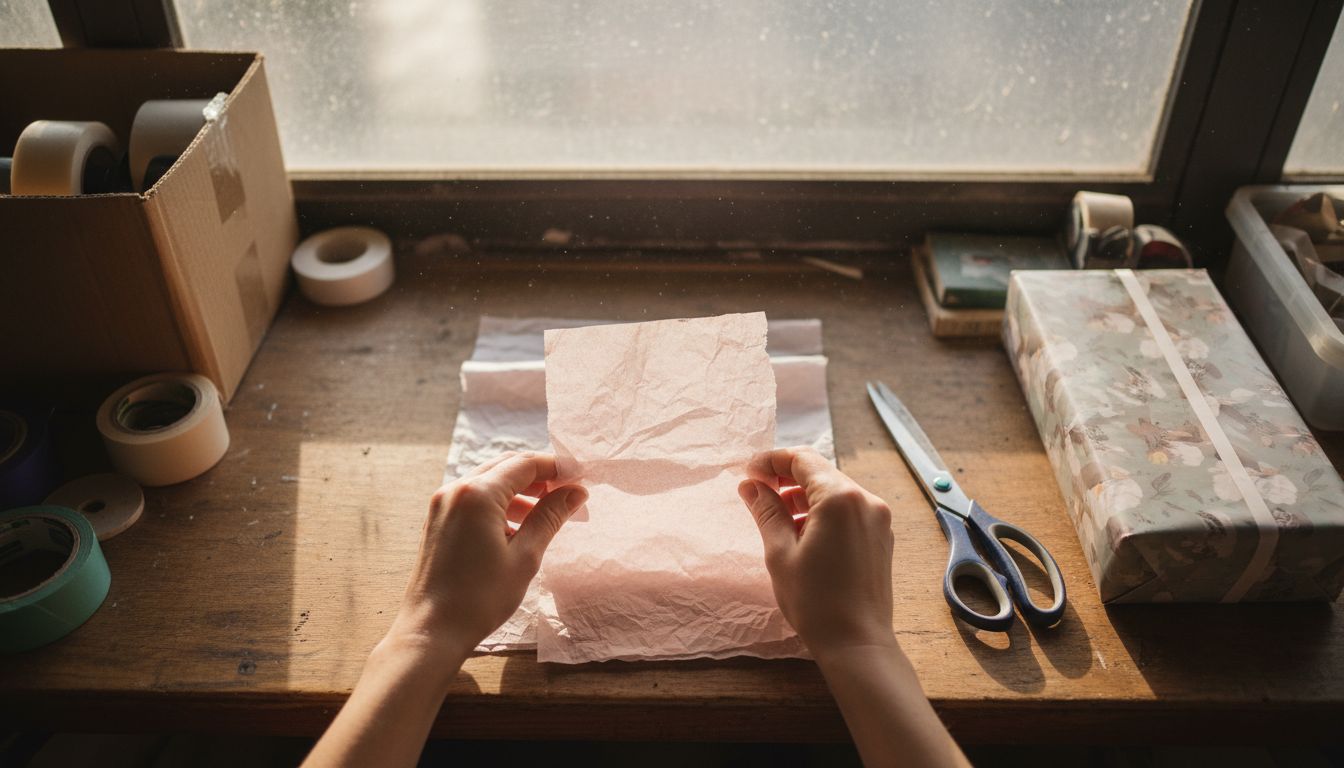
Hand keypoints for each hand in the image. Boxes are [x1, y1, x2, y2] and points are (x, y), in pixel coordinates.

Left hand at [386, 451, 586, 657]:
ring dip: (520, 491)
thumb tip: (576, 492)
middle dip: (539, 477)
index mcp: (477, 494)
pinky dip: (499, 504)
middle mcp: (455, 489)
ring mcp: (442, 503)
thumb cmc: (480, 598)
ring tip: (547, 515)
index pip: (525, 464)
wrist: (432, 631)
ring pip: (489, 481)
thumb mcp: (525, 556)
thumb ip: (550, 517)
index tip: (580, 479)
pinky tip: (517, 528)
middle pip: (506, 466)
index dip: (556, 467)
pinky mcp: (437, 519)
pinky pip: (474, 498)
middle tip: (568, 496)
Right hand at [739, 447, 895, 656]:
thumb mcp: (780, 553)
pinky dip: (823, 512)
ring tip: (776, 516)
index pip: (802, 459)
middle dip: (786, 478)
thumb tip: (750, 485)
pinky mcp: (881, 536)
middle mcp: (866, 500)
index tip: (748, 473)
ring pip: (834, 491)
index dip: (771, 461)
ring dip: (803, 496)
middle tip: (757, 493)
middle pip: (820, 472)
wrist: (857, 643)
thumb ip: (766, 511)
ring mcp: (878, 518)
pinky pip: (848, 510)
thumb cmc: (815, 601)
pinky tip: (802, 532)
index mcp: (840, 498)